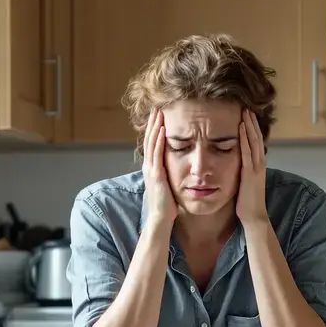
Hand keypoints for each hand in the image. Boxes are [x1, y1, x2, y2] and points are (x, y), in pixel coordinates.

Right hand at [143, 108, 176, 225]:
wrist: (161, 219)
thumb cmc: (167, 205)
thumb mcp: (168, 184)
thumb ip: (169, 173)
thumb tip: (176, 165)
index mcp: (152, 168)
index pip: (152, 143)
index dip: (154, 129)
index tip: (159, 115)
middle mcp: (149, 166)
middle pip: (150, 139)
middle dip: (153, 123)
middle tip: (157, 107)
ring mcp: (151, 170)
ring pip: (152, 144)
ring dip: (155, 127)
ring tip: (158, 113)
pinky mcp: (156, 175)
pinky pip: (157, 154)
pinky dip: (159, 141)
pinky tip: (162, 130)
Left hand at [235, 108, 267, 224]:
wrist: (254, 216)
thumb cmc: (247, 201)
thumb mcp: (246, 181)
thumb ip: (244, 170)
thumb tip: (238, 162)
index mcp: (258, 165)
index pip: (256, 141)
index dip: (252, 127)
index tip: (247, 115)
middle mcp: (259, 163)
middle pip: (256, 137)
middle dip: (252, 122)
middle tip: (246, 107)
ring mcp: (256, 167)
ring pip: (253, 141)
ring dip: (249, 125)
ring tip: (245, 112)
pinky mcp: (250, 173)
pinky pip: (247, 152)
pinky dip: (244, 139)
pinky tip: (241, 128)